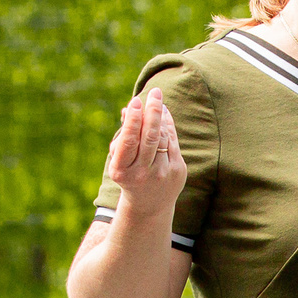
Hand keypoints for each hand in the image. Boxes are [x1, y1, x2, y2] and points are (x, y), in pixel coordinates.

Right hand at [103, 87, 185, 209]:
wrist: (148, 205)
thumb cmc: (129, 175)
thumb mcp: (119, 159)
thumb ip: (123, 135)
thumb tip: (128, 109)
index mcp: (122, 170)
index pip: (130, 141)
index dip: (134, 120)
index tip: (135, 101)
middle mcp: (143, 173)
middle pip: (151, 137)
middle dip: (153, 112)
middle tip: (155, 92)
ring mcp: (162, 173)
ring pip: (164, 137)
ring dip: (161, 117)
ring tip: (157, 100)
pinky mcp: (177, 171)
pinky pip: (173, 141)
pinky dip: (169, 125)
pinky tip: (164, 114)